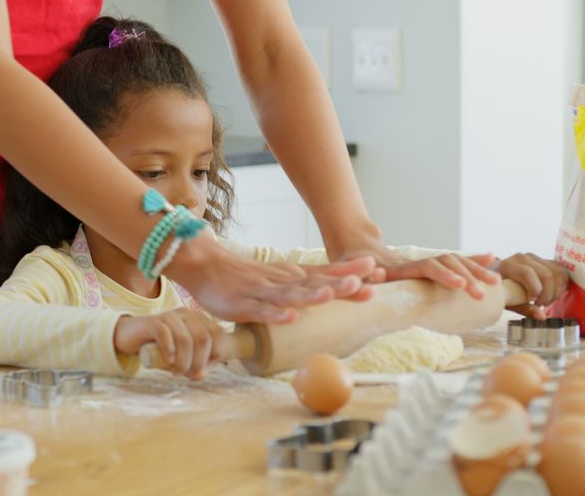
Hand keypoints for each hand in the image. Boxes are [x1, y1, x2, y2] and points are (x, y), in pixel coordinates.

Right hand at [113, 309, 227, 379]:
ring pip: (185, 339)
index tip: (205, 367)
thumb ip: (196, 365)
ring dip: (183, 362)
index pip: (218, 334)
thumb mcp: (183, 356)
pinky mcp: (152, 321)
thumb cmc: (162, 348)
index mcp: (199, 319)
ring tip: (177, 373)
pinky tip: (169, 362)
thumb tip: (201, 374)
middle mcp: (187, 313)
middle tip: (189, 375)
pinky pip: (165, 334)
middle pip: (203, 338)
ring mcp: (169, 315)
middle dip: (199, 362)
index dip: (216, 354)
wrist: (132, 337)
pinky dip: (169, 351)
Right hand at [165, 235, 378, 324]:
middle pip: (314, 283)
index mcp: (295, 275)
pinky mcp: (243, 305)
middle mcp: (283, 281)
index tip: (377, 271)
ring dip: (311, 296)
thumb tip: (356, 282)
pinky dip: (276, 315)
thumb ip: (316, 280)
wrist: (207, 266)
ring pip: (290, 295)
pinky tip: (290, 317)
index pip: (327, 273)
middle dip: (339, 284)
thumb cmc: (250, 276)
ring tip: (329, 295)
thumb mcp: (287, 275)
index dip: (351, 273)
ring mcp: (263, 293)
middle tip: (364, 282)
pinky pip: (261, 312)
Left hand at [336, 239, 500, 299]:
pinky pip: (453, 263)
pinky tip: (492, 258)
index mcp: (399, 266)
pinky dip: (472, 260)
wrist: (353, 244)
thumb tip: (372, 274)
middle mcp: (415, 261)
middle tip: (483, 293)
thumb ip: (360, 274)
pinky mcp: (426, 265)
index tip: (459, 284)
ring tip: (496, 283)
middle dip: (467, 277)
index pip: (427, 268)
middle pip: (447, 264)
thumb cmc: (347, 262)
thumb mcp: (348, 269)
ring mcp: (423, 261)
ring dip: (475, 271)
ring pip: (454, 262)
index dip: (443, 275)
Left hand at [494, 253, 569, 317]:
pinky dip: (561, 283)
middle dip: (548, 294)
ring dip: (557, 290)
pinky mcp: (542, 260)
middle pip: (547, 274)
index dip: (535, 291)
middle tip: (541, 305)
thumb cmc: (498, 290)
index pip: (528, 274)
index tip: (532, 301)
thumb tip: (542, 316)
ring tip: (547, 300)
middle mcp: (522, 258)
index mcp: (508, 265)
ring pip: (557, 271)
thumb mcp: (506, 302)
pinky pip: (560, 269)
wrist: (493, 278)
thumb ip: (524, 309)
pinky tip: (552, 293)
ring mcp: (533, 257)